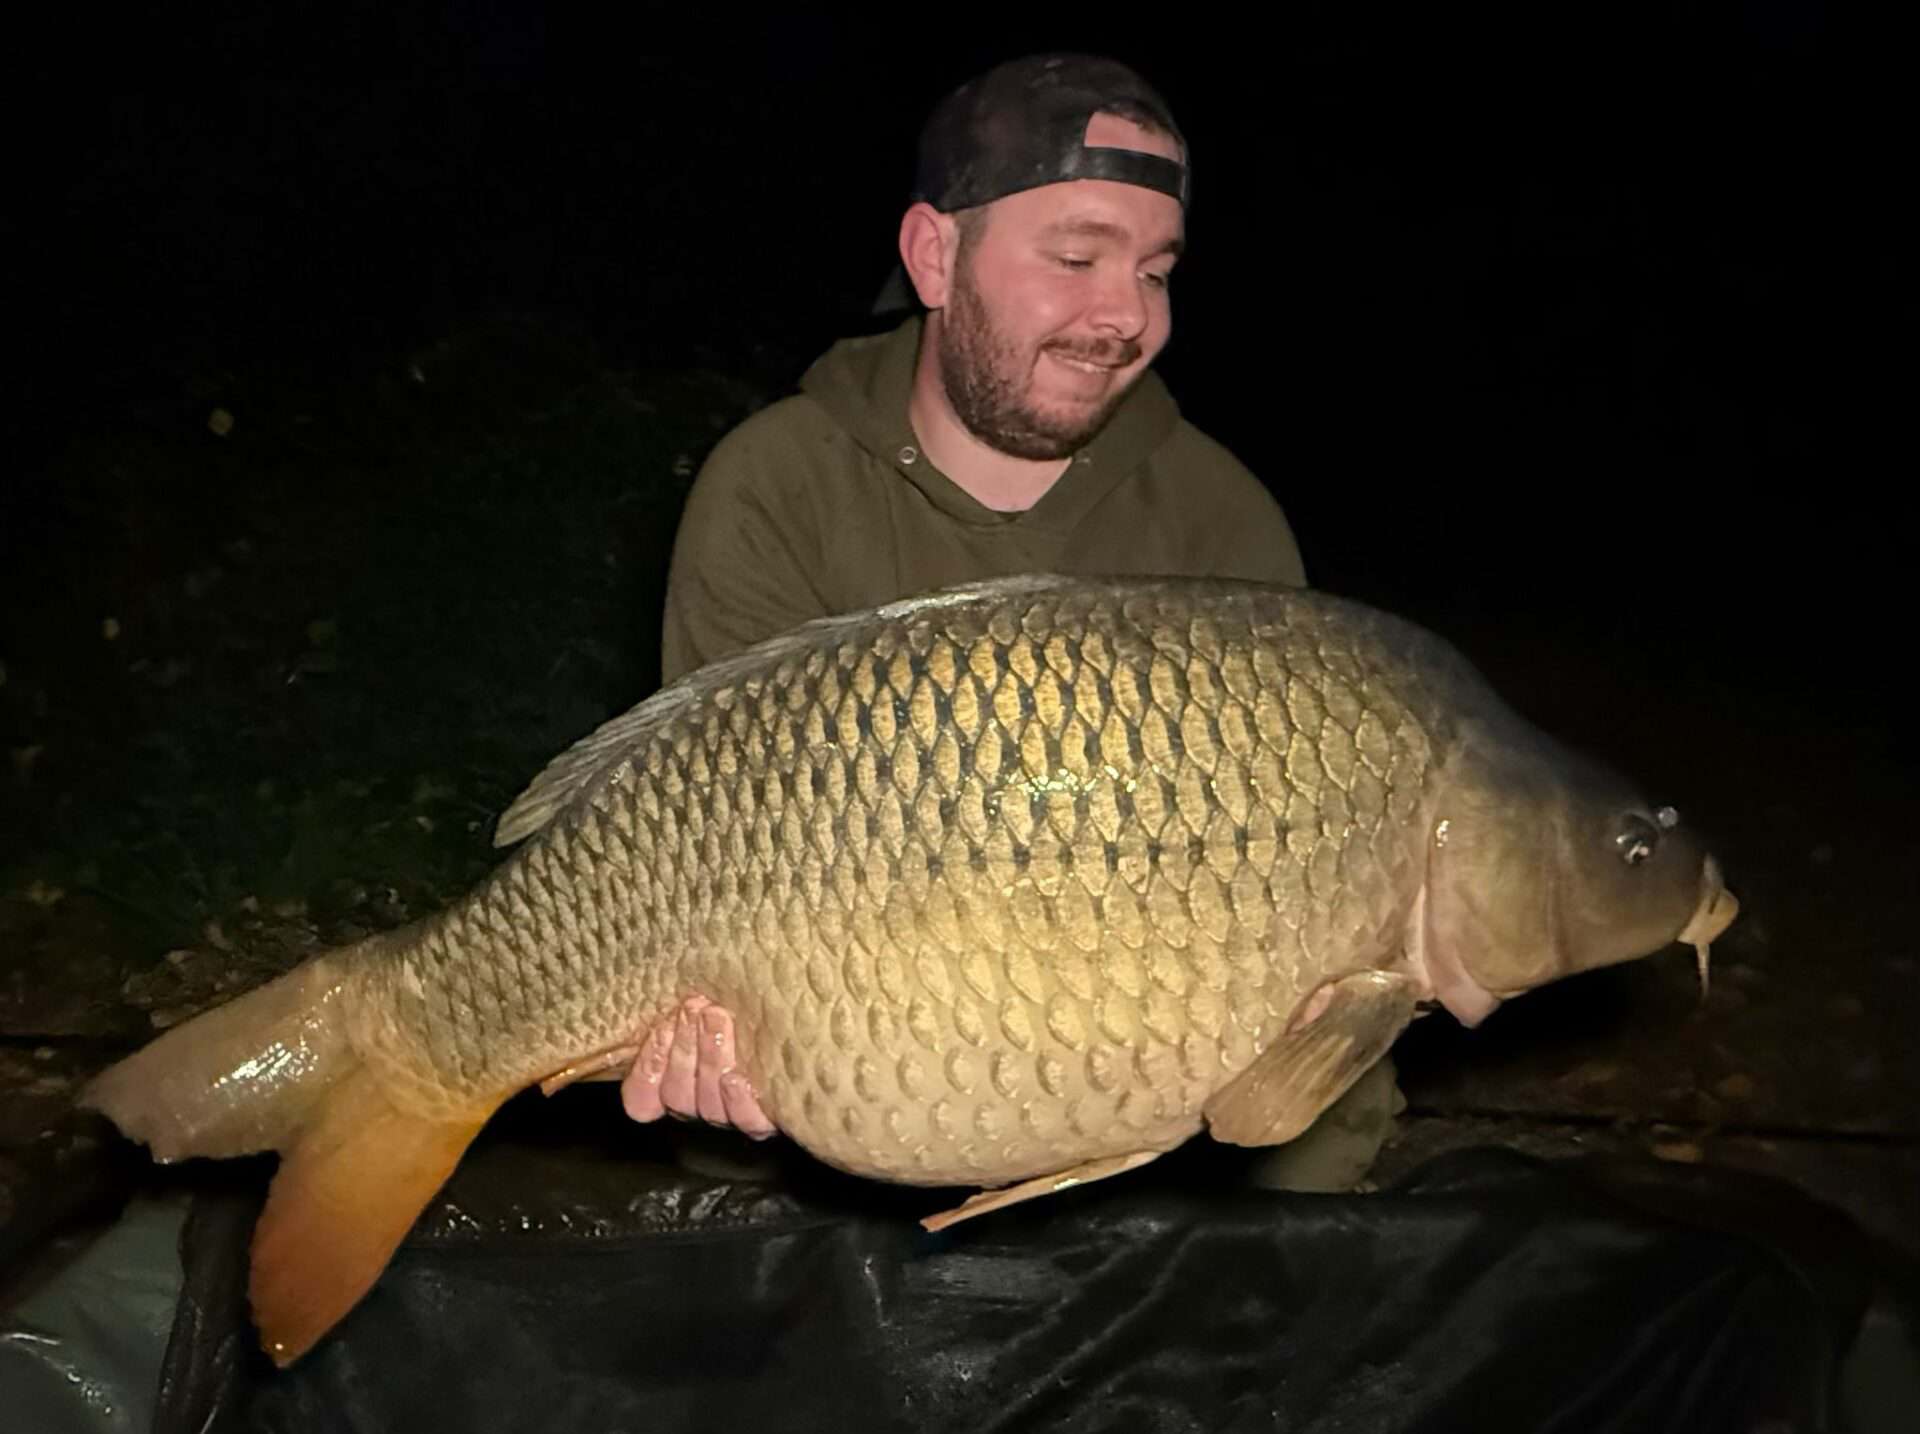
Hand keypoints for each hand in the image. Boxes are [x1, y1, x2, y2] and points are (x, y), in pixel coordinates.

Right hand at [620, 995, 776, 1138]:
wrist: (805, 1015)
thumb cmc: (745, 1001)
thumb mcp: (706, 1000)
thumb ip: (679, 1008)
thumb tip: (669, 997)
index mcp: (676, 1080)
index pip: (642, 1095)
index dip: (648, 1067)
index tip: (662, 1028)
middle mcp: (700, 1103)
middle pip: (677, 1094)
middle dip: (684, 1046)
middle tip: (695, 1008)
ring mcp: (731, 1114)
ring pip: (709, 1104)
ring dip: (710, 1057)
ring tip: (718, 1017)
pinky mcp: (767, 1118)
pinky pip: (747, 1120)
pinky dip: (738, 1099)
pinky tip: (736, 1078)